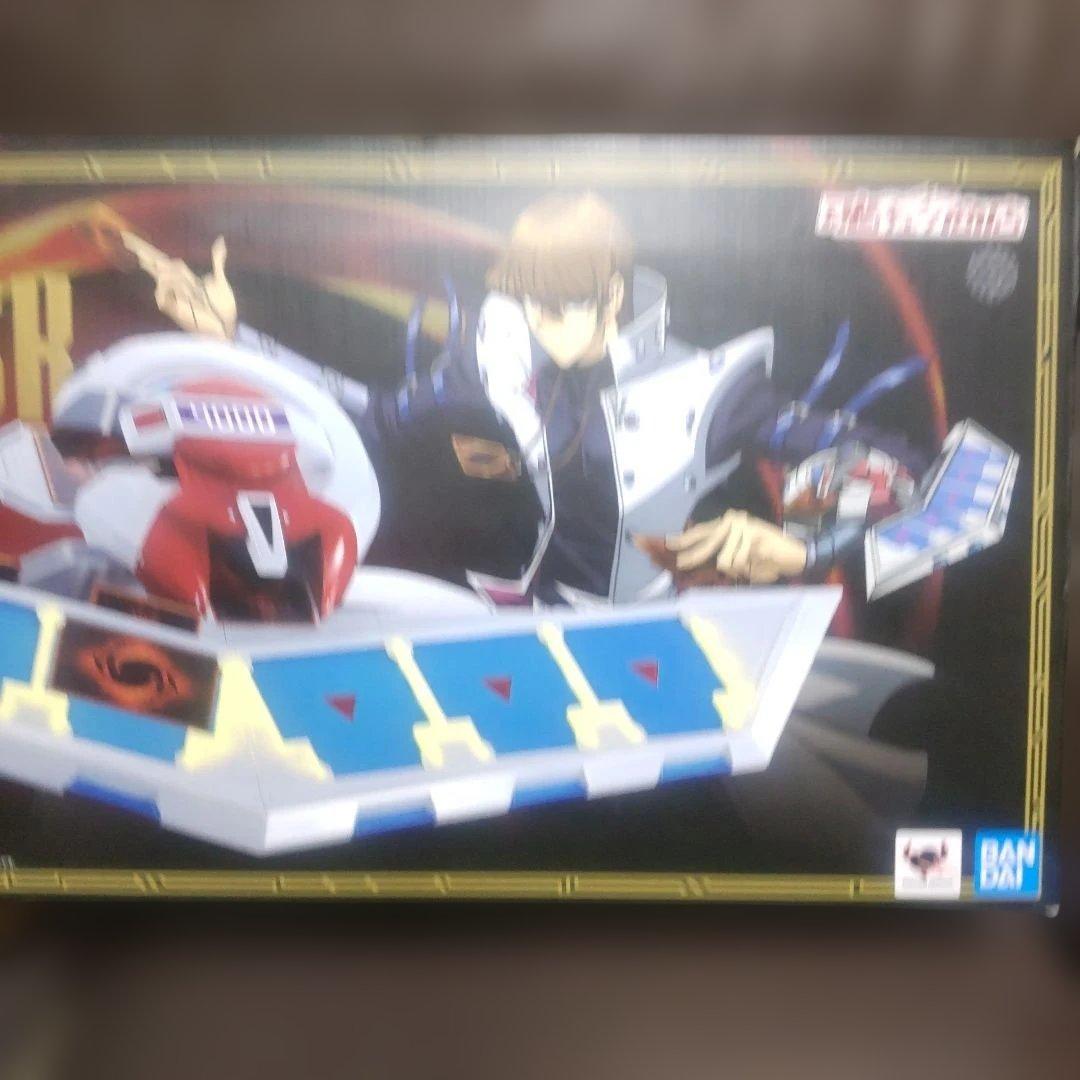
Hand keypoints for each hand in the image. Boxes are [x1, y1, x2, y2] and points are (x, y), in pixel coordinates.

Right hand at [121, 231, 236, 339]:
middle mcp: (174, 286)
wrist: (226, 326)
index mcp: (183, 277)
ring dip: (180, 279)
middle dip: (143, 252)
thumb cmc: (223, 308)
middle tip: (125, 237)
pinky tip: (178, 288)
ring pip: (164, 276)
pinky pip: (161, 296)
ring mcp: (171, 298)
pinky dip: (169, 289)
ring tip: (193, 290)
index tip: (126, 236)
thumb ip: (217, 261)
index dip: (145, 248)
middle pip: (155, 264)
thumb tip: (220, 240)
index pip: (161, 259)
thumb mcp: (220, 280)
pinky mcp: (172, 310)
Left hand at [664, 510, 807, 584]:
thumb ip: (719, 554)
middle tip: (680, 563)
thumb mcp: (739, 555)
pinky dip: (750, 568)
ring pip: (726, 560)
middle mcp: (734, 522)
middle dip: (693, 556)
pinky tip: (761, 561)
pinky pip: (742, 562)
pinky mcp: (755, 537)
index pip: (702, 531)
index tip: (668, 543)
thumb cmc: (766, 558)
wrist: (795, 555)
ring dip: (739, 568)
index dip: (685, 539)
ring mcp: (745, 528)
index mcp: (729, 524)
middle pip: (708, 543)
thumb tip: (692, 560)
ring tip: (752, 563)